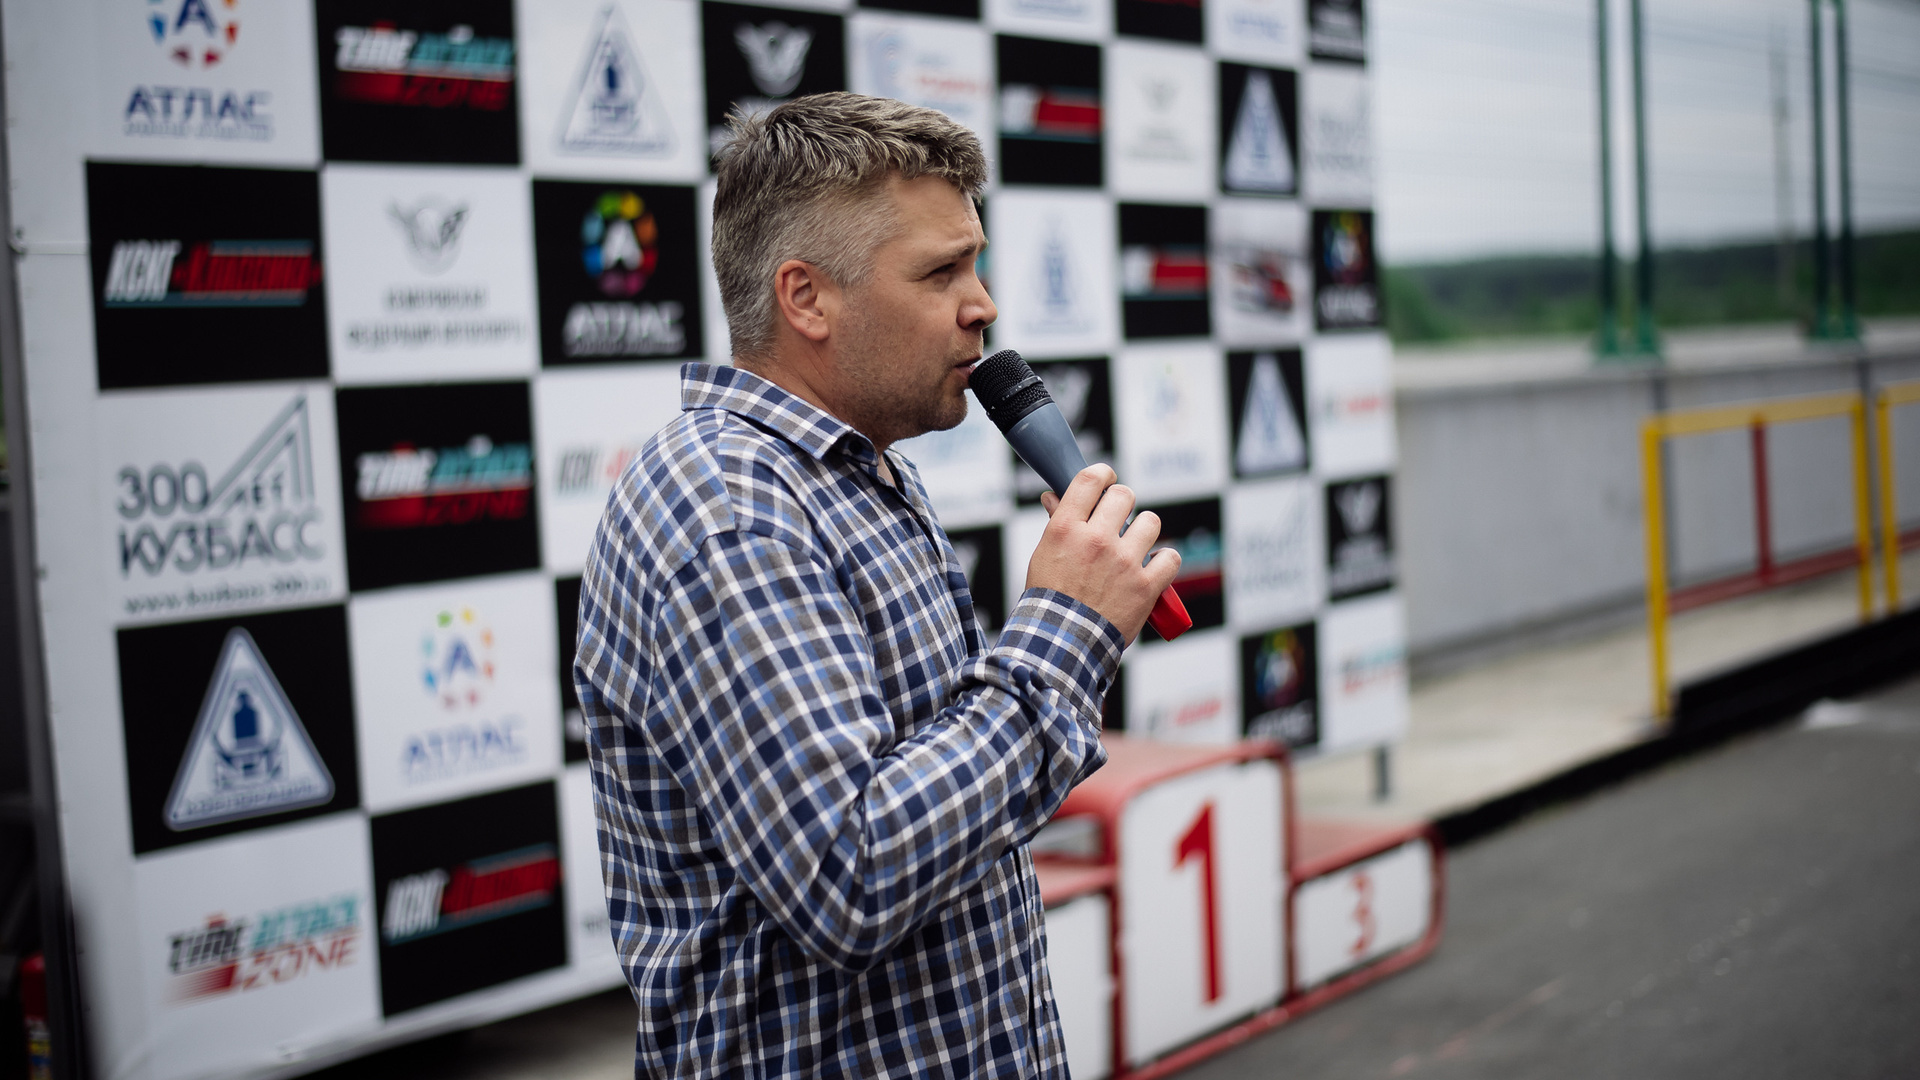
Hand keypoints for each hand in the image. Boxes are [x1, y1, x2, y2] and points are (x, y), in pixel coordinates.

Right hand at [1026, 465, 1181, 645]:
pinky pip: (1170, 557)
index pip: (1091, 479)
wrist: (1061, 644)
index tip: (1107, 480)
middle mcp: (1096, 540)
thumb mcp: (1043, 555)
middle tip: (1117, 521)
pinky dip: (1165, 562)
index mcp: (1066, 528)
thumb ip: (1056, 523)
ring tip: (1134, 548)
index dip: (1104, 474)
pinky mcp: (1145, 586)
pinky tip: (1153, 568)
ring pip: (1150, 522)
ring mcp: (1123, 562)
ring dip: (1144, 532)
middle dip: (1122, 504)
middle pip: (1124, 495)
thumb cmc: (1049, 600)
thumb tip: (1054, 496)